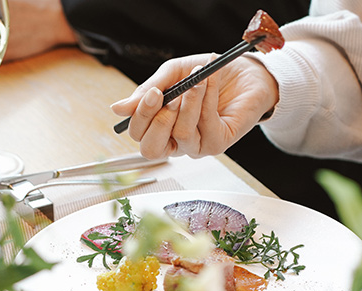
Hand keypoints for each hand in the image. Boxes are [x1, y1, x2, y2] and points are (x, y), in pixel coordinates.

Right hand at [110, 54, 278, 158]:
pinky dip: (207, 96)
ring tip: (198, 75)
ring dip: (189, 100)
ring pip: (182, 133)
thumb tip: (117, 110)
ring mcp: (197, 146)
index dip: (140, 117)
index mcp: (160, 128)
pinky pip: (206, 123)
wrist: (244, 72)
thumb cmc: (206, 73)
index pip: (138, 134)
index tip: (152, 93)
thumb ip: (148, 91)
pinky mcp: (217, 144)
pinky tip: (211, 78)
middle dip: (157, 120)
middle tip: (168, 95)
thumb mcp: (173, 74)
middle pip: (152, 149)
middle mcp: (176, 142)